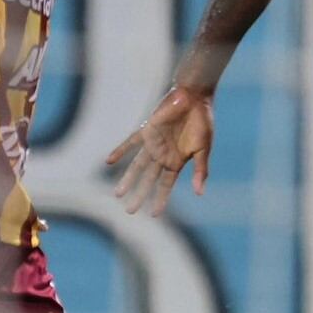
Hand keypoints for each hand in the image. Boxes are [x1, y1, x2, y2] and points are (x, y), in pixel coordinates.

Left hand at [105, 87, 213, 215]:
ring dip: (128, 179)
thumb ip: (200, 170)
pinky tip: (109, 161)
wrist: (195, 97)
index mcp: (177, 161)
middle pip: (148, 180)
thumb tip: (199, 193)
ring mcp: (154, 143)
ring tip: (118, 194)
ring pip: (138, 165)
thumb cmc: (202, 122)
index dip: (160, 199)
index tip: (154, 215)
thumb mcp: (203, 149)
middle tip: (129, 211)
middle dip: (139, 195)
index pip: (165, 185)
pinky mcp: (147, 130)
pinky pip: (131, 142)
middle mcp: (163, 155)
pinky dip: (121, 150)